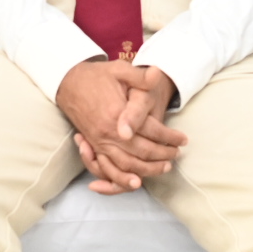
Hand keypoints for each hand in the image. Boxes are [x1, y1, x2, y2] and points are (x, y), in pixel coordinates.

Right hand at [56, 59, 182, 192]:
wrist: (69, 82)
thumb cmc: (96, 76)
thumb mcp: (119, 70)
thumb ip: (139, 76)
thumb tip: (157, 74)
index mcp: (116, 114)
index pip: (151, 131)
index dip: (170, 137)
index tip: (183, 139)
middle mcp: (107, 133)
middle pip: (142, 152)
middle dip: (163, 155)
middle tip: (177, 153)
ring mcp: (99, 142)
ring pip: (127, 165)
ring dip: (147, 170)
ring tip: (164, 167)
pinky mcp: (94, 147)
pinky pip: (108, 169)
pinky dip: (122, 179)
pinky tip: (136, 181)